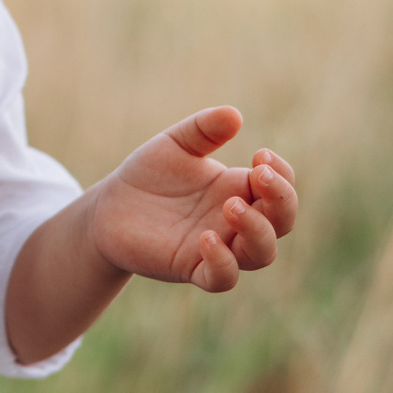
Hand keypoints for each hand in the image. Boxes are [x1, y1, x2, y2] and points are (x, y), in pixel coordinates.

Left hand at [88, 106, 296, 292]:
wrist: (109, 207)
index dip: (282, 174)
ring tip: (231, 205)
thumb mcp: (175, 143)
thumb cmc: (150, 175)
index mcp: (239, 188)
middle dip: (281, 199)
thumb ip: (203, 130)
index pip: (282, 188)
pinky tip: (206, 237)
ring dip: (257, 230)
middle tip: (256, 174)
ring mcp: (219, 246)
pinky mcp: (192, 268)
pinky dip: (223, 262)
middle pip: (283, 221)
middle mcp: (237, 221)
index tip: (260, 156)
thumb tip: (234, 115)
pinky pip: (223, 278)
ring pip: (262, 253)